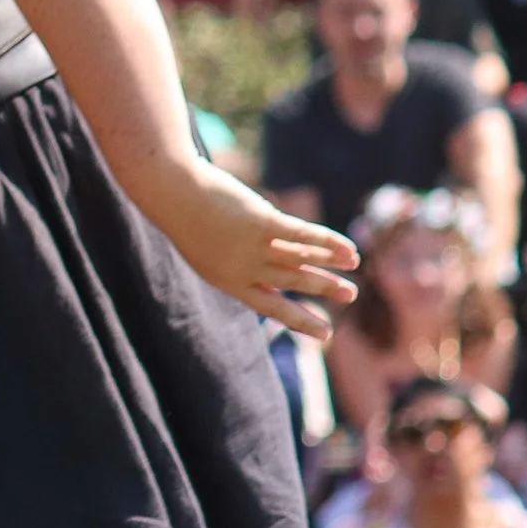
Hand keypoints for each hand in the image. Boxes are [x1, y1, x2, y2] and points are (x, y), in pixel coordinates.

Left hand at [146, 158, 357, 338]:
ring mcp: (254, 247)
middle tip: (350, 296)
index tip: (325, 334)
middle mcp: (244, 269)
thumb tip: (267, 260)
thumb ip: (237, 258)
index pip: (271, 305)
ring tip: (354, 269)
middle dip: (323, 289)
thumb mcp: (208, 247)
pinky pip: (303, 236)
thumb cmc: (186, 217)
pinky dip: (328, 243)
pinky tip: (348, 249)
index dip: (299, 320)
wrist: (172, 193)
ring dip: (330, 266)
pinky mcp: (263, 222)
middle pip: (292, 282)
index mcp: (228, 280)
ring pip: (301, 261)